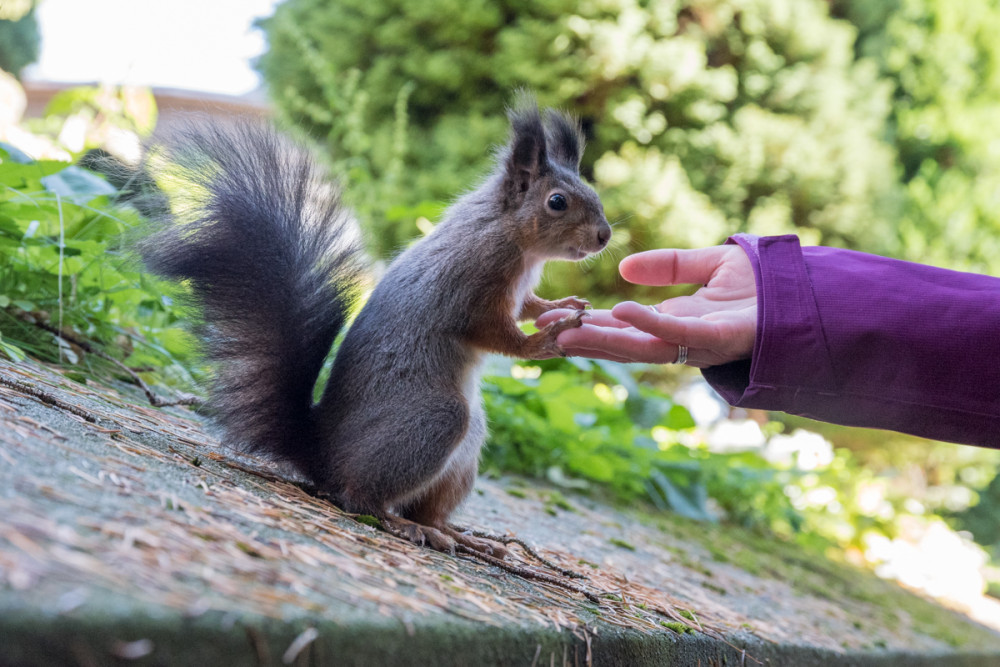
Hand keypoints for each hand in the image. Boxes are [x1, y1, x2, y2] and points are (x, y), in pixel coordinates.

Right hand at [536, 245, 756, 367]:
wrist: (809, 291)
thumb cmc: (766, 284)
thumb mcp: (708, 264)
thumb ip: (668, 266)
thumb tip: (623, 269)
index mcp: (677, 323)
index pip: (624, 327)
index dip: (590, 323)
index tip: (556, 317)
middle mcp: (682, 338)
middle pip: (624, 343)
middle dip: (584, 340)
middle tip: (542, 334)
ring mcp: (699, 342)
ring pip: (642, 346)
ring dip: (603, 342)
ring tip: (565, 334)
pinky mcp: (720, 338)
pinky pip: (677, 333)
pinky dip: (648, 325)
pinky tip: (621, 312)